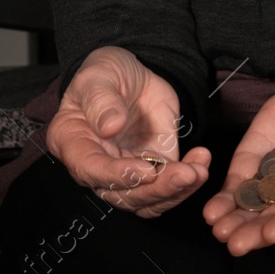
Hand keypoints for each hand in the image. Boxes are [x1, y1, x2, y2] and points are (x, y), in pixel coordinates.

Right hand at [44, 46, 211, 217]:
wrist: (132, 73)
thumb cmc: (104, 74)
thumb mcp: (98, 76)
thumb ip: (100, 100)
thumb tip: (109, 127)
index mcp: (73, 143)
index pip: (90, 170)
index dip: (118, 176)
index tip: (146, 171)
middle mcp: (97, 166)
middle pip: (122, 195)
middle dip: (156, 189)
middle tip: (187, 174)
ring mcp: (126, 170)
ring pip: (147, 199)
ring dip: (175, 191)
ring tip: (199, 171)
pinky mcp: (153, 166)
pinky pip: (168, 186)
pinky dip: (188, 181)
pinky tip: (202, 160)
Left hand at [202, 82, 274, 253]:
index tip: (273, 234)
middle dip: (255, 231)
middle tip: (234, 243)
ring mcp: (273, 179)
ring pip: (253, 207)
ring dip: (236, 221)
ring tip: (218, 229)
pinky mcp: (253, 162)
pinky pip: (238, 186)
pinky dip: (225, 199)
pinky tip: (212, 211)